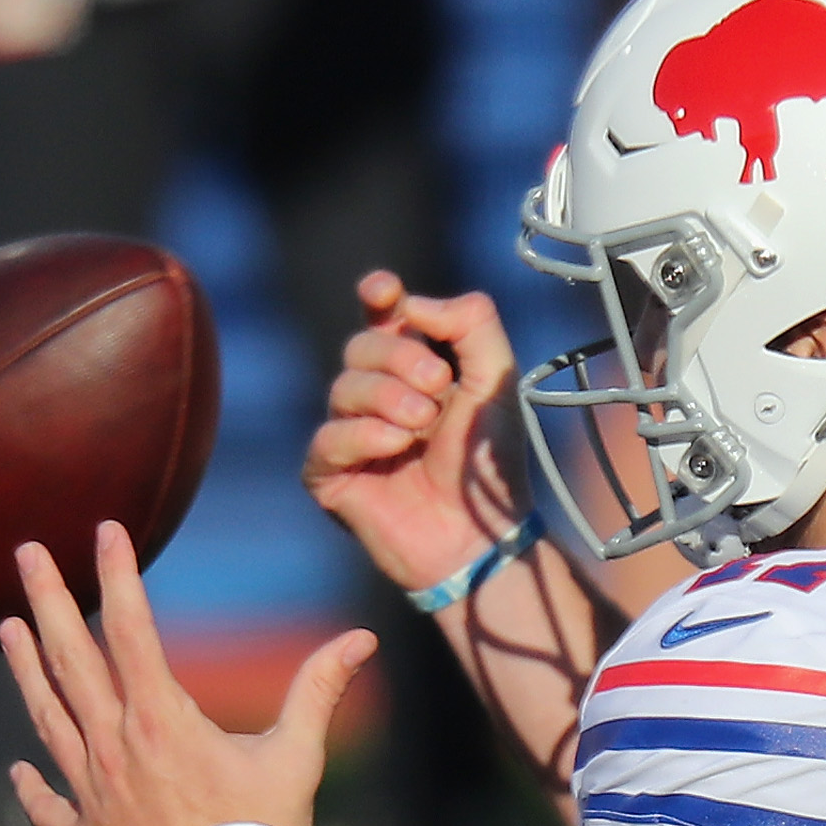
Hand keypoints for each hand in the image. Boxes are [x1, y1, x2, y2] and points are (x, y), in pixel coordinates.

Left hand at [0, 521, 371, 825]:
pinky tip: (18, 770)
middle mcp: (114, 748)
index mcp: (161, 720)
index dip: (117, 575)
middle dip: (48, 600)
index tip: (106, 529)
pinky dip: (32, 787)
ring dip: (26, 670)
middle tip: (26, 552)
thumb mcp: (295, 759)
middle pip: (70, 659)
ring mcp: (91, 792)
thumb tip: (362, 638)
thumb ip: (317, 691)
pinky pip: (48, 808)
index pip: (130, 628)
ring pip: (47, 718)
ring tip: (7, 627)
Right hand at [305, 271, 529, 592]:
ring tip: (422, 429)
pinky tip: (396, 449)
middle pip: (361, 346)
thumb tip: (413, 302)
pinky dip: (366, 437)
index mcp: (415, 368)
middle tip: (437, 389)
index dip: (379, 298)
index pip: (383, 317)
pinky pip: (329, 437)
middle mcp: (377, 396)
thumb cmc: (488, 463)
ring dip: (388, 400)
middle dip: (399, 359)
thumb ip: (472, 324)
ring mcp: (350, 435)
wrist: (478, 533)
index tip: (385, 292)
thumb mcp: (497, 381)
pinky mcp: (329, 475)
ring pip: (343, 388)